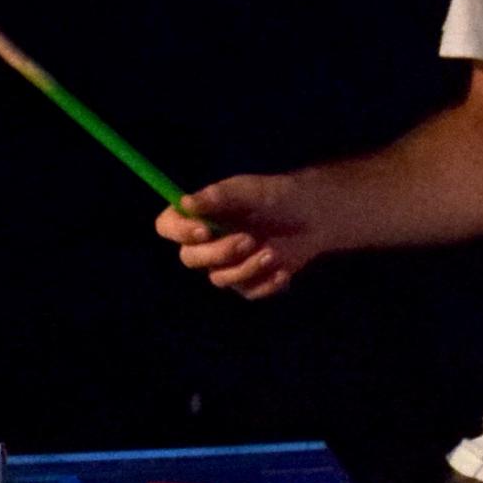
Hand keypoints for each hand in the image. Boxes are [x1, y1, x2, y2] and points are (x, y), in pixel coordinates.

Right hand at [158, 171, 326, 298]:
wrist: (314, 218)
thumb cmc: (278, 197)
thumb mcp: (251, 191)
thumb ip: (218, 197)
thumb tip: (185, 202)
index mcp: (199, 214)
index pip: (168, 226)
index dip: (180, 231)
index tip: (204, 230)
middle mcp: (206, 242)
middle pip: (189, 258)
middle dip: (219, 252)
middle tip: (248, 239)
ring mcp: (225, 265)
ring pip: (219, 279)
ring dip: (246, 268)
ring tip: (273, 252)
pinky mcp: (247, 283)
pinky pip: (246, 292)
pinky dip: (266, 283)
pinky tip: (284, 270)